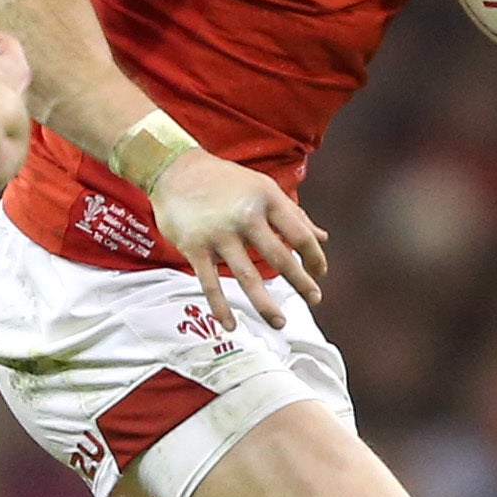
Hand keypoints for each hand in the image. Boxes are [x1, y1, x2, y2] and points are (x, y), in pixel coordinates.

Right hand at [148, 147, 327, 329]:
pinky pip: (210, 284)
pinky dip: (221, 307)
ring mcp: (219, 234)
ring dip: (265, 304)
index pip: (300, 234)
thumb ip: (293, 214)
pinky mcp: (195, 248)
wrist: (174, 170)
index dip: (315, 257)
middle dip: (301, 282)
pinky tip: (230, 325)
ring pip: (247, 277)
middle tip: (314, 299)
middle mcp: (245, 217)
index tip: (320, 273)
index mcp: (267, 199)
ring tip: (279, 322)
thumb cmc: (224, 180)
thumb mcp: (262, 189)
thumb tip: (323, 237)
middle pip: (280, 257)